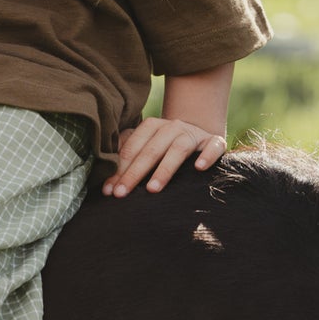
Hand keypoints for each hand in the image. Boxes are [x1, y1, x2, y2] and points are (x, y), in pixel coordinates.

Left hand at [102, 116, 226, 197]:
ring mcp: (194, 133)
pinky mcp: (215, 141)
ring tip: (153, 189)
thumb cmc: (167, 148)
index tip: (109, 190)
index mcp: (152, 126)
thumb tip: (104, 171)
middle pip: (151, 150)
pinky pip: (213, 146)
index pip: (132, 148)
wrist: (201, 136)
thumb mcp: (147, 146)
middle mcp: (172, 127)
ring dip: (165, 169)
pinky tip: (199, 168)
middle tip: (122, 193)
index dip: (119, 169)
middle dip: (134, 173)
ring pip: (178, 149)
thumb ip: (128, 152)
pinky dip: (207, 156)